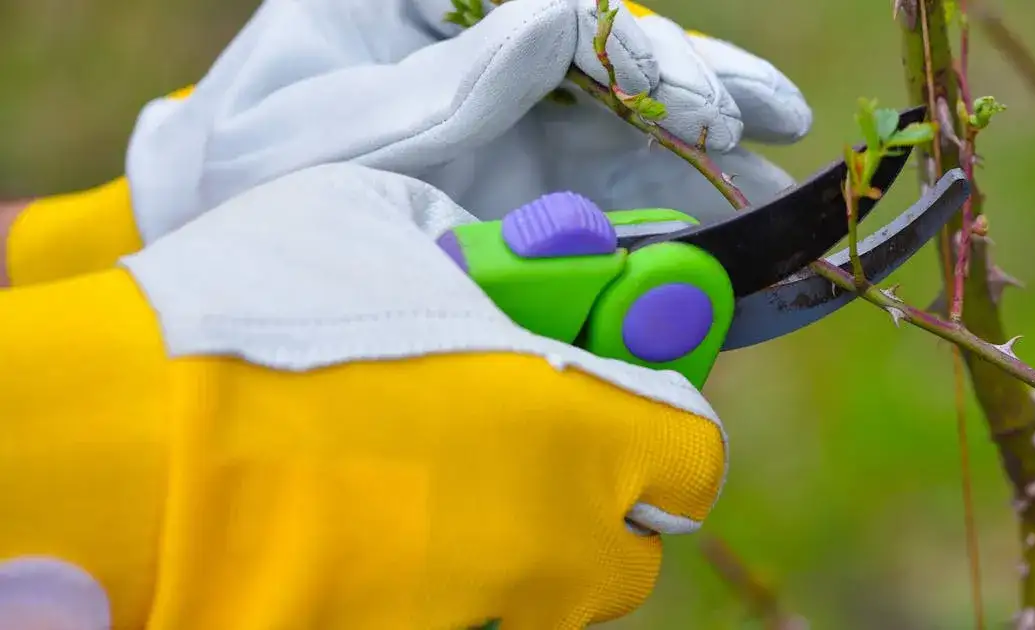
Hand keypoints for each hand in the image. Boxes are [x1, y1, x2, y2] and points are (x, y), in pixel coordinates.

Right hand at [111, 163, 726, 626]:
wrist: (118, 449)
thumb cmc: (259, 315)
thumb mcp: (382, 220)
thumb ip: (476, 249)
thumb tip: (502, 264)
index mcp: (574, 430)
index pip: (694, 461)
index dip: (663, 427)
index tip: (622, 399)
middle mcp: (546, 545)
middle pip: (625, 553)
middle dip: (591, 502)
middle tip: (515, 446)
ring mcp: (475, 613)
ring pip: (541, 598)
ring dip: (515, 549)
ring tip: (423, 491)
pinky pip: (460, 619)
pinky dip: (439, 587)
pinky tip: (366, 537)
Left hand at [127, 0, 811, 241]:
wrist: (232, 239)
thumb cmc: (255, 170)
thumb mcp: (328, 130)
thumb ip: (444, 85)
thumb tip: (560, 14)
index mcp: (430, 5)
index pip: (552, 7)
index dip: (631, 43)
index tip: (683, 89)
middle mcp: (493, 52)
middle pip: (614, 55)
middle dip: (696, 84)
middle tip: (767, 119)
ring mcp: (521, 119)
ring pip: (633, 119)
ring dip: (709, 143)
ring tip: (778, 161)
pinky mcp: (534, 181)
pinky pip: (616, 187)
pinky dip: (675, 209)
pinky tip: (733, 223)